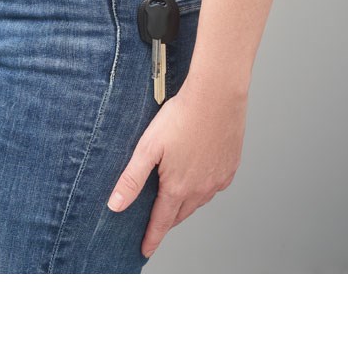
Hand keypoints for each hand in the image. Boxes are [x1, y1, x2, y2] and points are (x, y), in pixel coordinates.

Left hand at [107, 79, 247, 258]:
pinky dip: (204, 187)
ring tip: (174, 198)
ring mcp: (219, 178)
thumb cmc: (181, 117)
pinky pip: (215, 186)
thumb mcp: (148, 148)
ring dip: (186, 203)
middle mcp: (201, 189)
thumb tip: (116, 204)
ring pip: (199, 200)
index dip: (152, 237)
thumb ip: (132, 178)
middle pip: (181, 213)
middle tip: (157, 223)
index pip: (162, 222)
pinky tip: (198, 177)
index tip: (145, 250)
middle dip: (167, 220)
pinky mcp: (231, 166)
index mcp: (178, 187)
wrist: (216, 97)